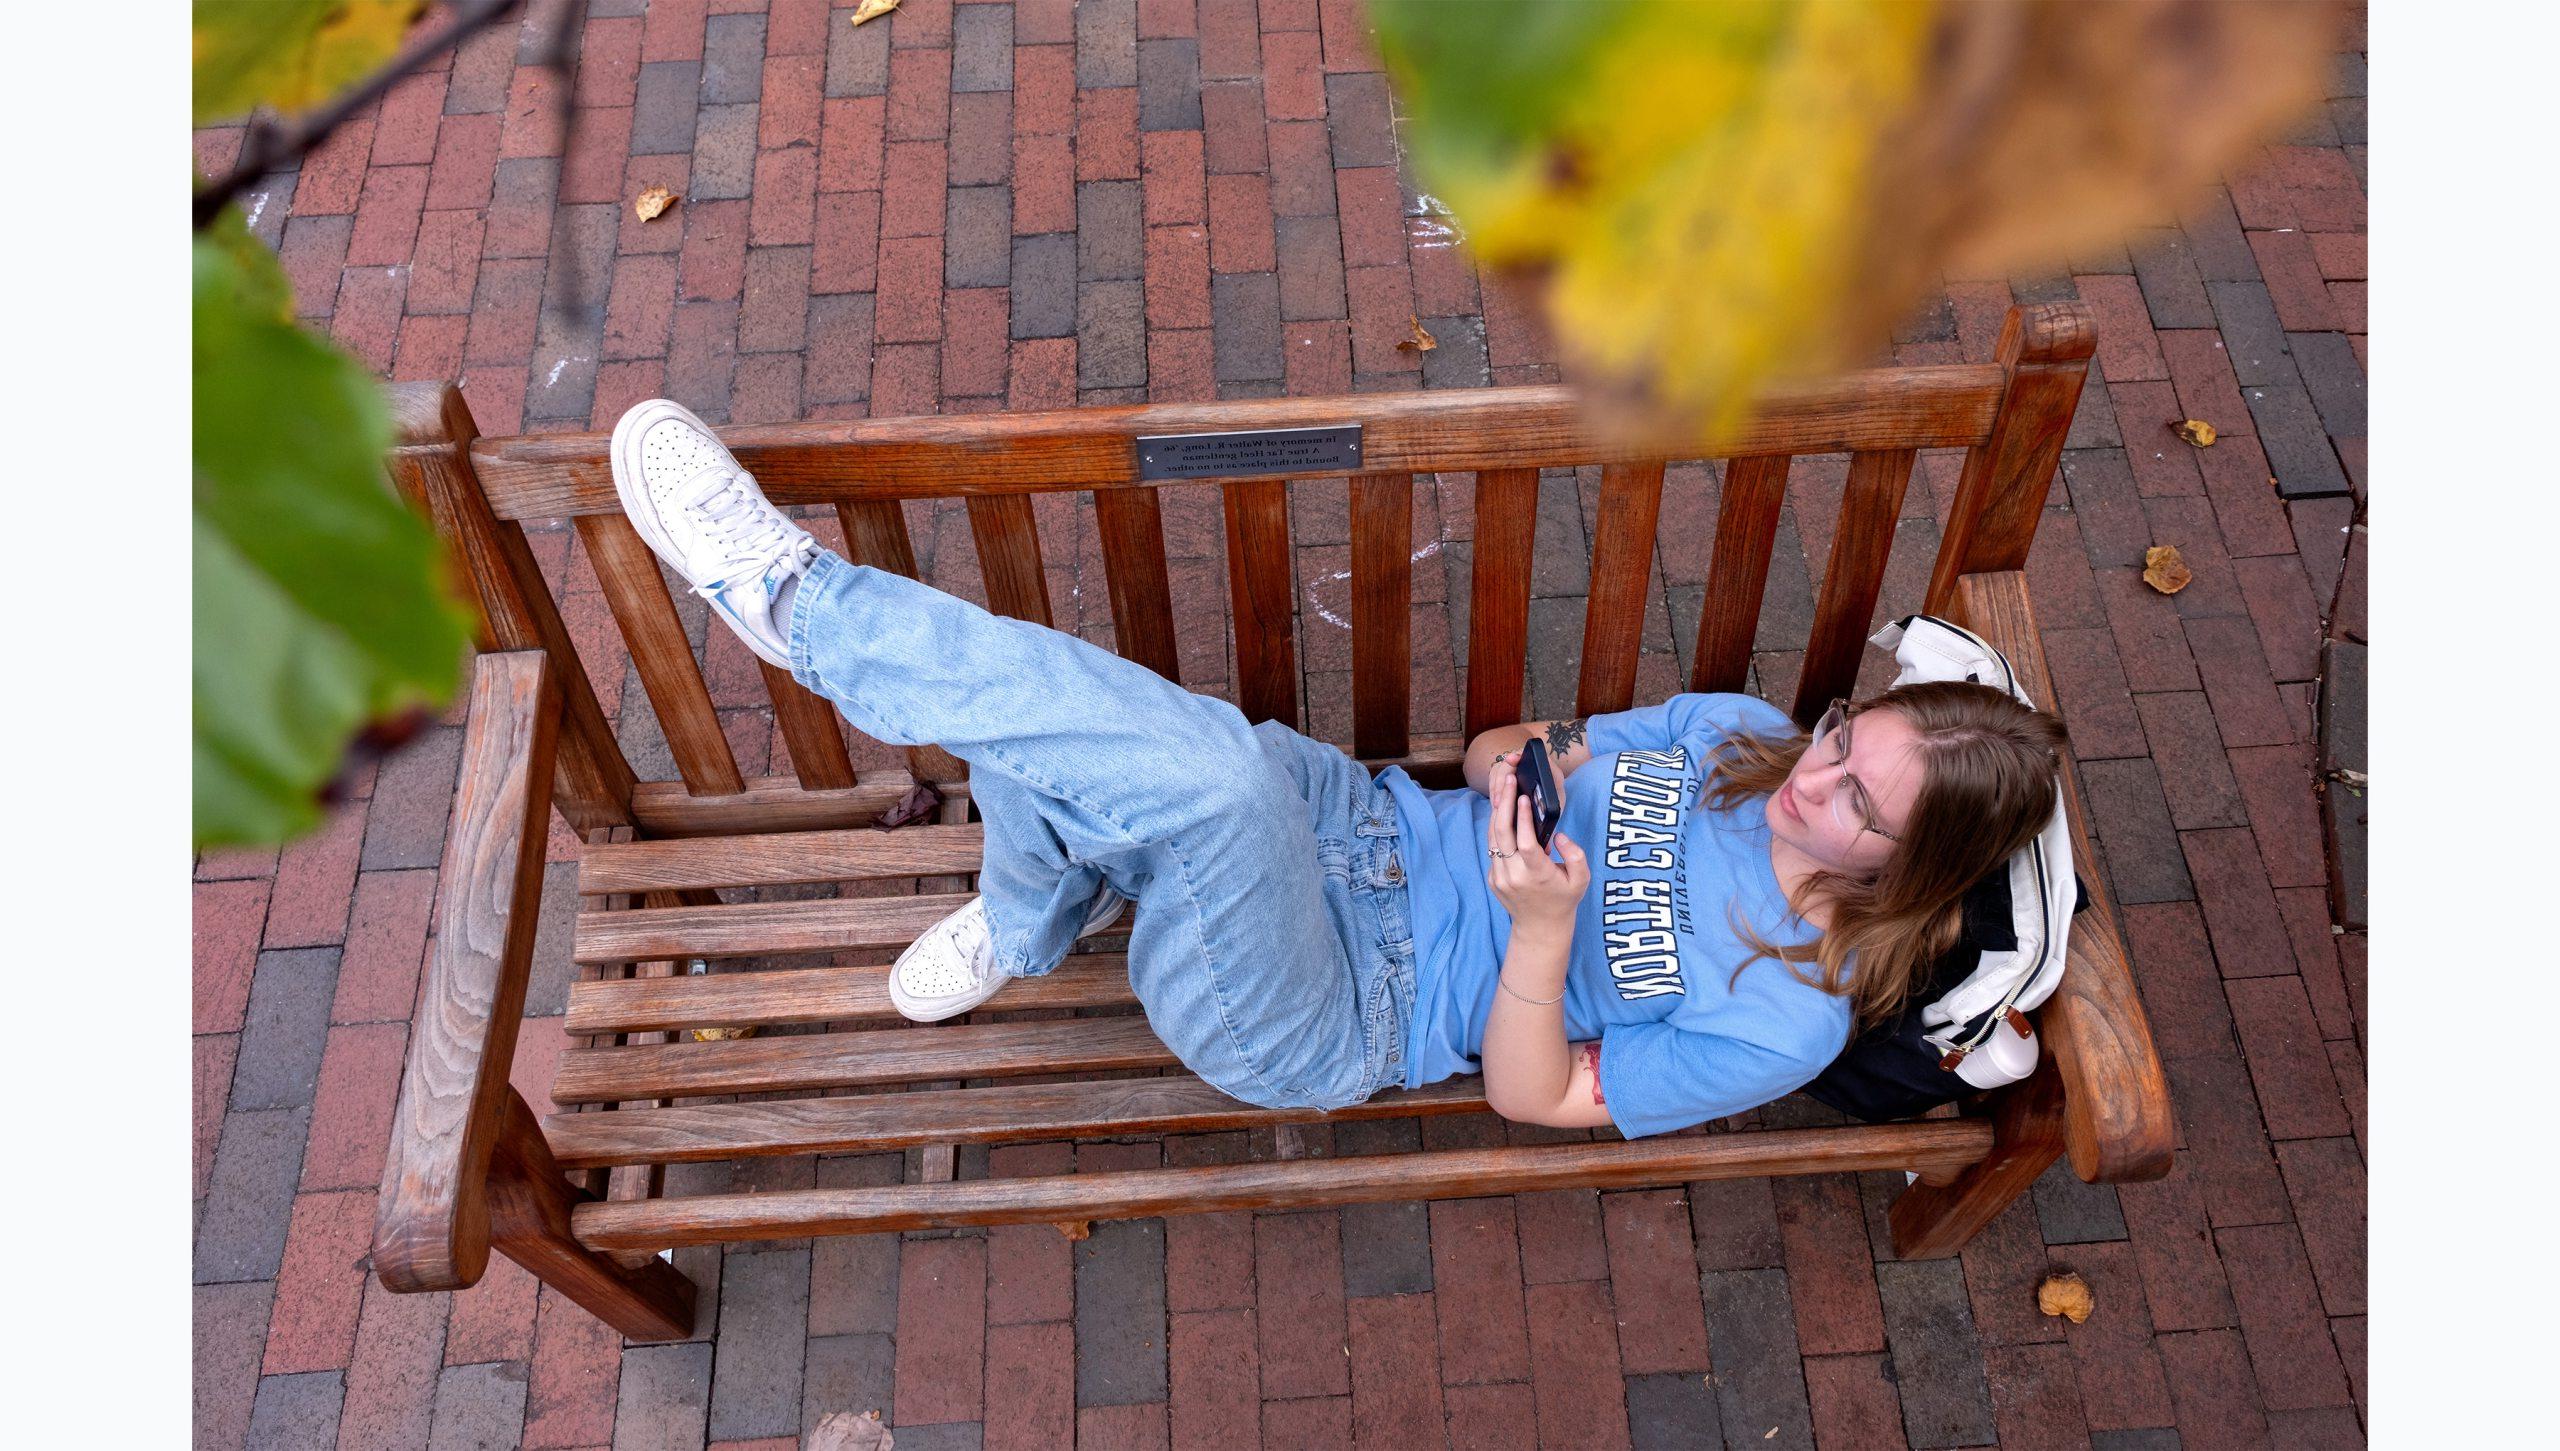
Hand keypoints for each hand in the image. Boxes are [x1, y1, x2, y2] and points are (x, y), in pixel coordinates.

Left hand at [1486, 756, 1589, 940]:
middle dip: (1504, 804)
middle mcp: (1514, 876)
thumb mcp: (1581, 880)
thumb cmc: (1564, 899)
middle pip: (1502, 835)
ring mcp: (1500, 878)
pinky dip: (1496, 829)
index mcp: (1537, 875)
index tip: (1524, 797)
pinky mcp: (1492, 878)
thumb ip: (1576, 855)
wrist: (1540, 927)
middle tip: (1509, 780)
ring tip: (1504, 788)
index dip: (1523, 819)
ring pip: (1492, 839)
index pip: (1525, 843)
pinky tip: (1503, 812)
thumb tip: (1559, 836)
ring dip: (1497, 813)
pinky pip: (1492, 849)